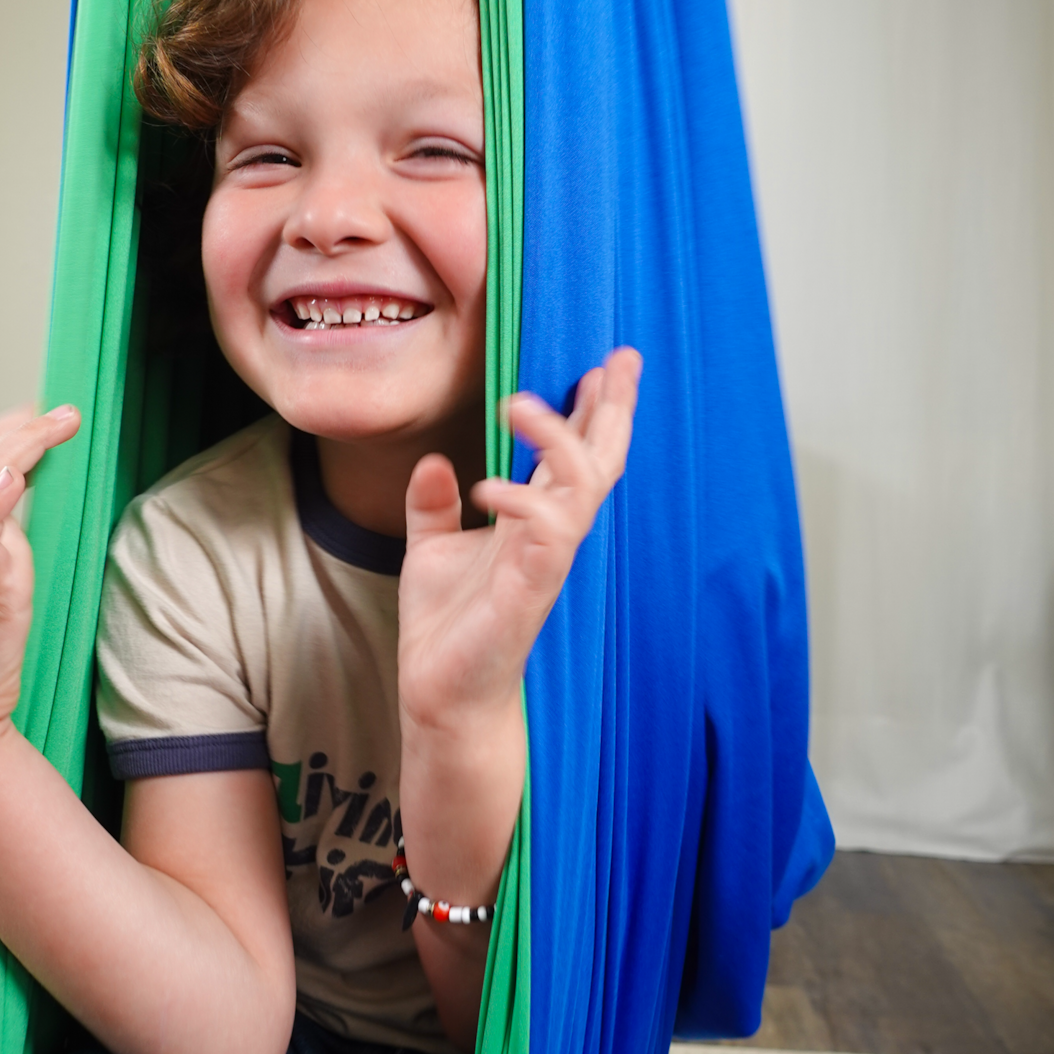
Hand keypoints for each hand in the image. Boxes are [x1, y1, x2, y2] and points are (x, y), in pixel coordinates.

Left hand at [398, 349, 639, 729]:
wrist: (441, 694)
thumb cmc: (448, 629)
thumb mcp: (431, 551)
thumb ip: (435, 506)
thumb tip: (434, 459)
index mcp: (533, 522)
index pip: (574, 454)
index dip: (592, 410)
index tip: (604, 364)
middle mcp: (549, 535)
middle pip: (600, 460)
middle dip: (614, 409)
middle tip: (622, 359)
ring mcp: (547, 559)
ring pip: (583, 485)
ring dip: (559, 438)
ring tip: (519, 402)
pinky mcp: (533, 587)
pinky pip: (548, 531)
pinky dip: (520, 500)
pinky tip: (484, 486)